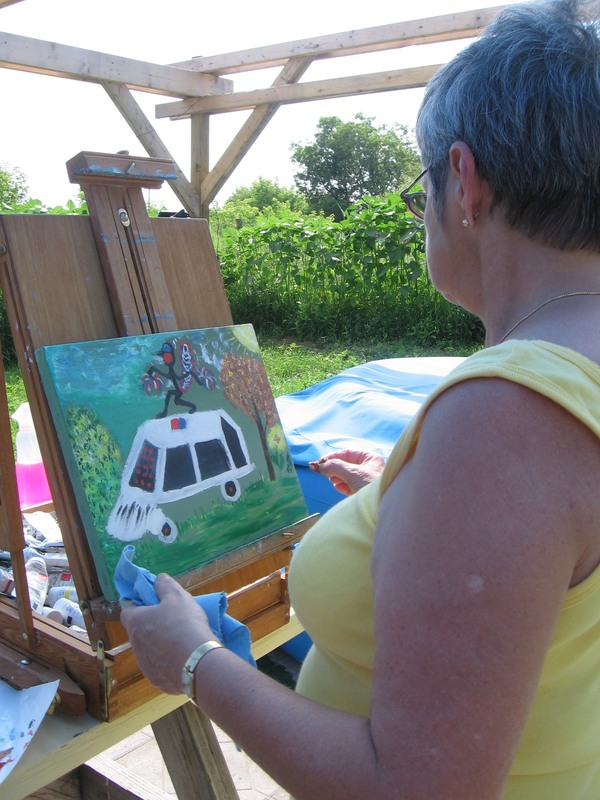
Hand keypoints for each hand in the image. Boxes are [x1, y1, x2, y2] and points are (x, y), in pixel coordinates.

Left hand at [120, 573, 213, 694]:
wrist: (198, 663)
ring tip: (180, 641)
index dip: (139, 605)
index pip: (127, 610)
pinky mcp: (156, 680)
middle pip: (138, 631)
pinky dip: (167, 662)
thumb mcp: (178, 596)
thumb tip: (157, 579)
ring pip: (148, 650)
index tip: (154, 604)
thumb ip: (165, 585)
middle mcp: (135, 645)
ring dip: (159, 645)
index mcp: (136, 623)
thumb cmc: (184, 624)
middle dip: (151, 625)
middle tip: (172, 621)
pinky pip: (159, 667)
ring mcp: (144, 665)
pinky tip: (183, 658)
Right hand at [308, 449, 384, 494]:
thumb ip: (335, 467)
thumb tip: (320, 466)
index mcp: (370, 458)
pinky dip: (342, 487)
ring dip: (338, 478)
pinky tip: (340, 488)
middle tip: (325, 473)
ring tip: (334, 481)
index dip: (333, 456)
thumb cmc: (371, 485)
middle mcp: (368, 468)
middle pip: (345, 464)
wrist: (382, 508)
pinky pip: (348, 486)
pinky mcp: (361, 492)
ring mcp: (365, 481)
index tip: (320, 462)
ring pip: (345, 476)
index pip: (348, 453)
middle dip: (335, 469)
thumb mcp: (352, 473)